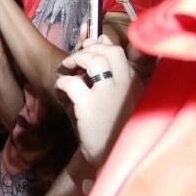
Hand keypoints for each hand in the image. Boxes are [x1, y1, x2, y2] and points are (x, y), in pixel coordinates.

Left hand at [54, 37, 136, 166]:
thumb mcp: (121, 98)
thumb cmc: (114, 126)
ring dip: (75, 59)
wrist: (111, 154)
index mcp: (134, 82)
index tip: (90, 41)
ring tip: (66, 67)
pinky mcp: (90, 106)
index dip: (102, 43)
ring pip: (93, 60)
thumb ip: (114, 77)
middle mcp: (125, 83)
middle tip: (74, 58)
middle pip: (109, 51)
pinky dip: (63, 82)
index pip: (119, 51)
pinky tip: (61, 89)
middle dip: (89, 48)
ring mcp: (108, 93)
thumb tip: (101, 48)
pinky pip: (73, 83)